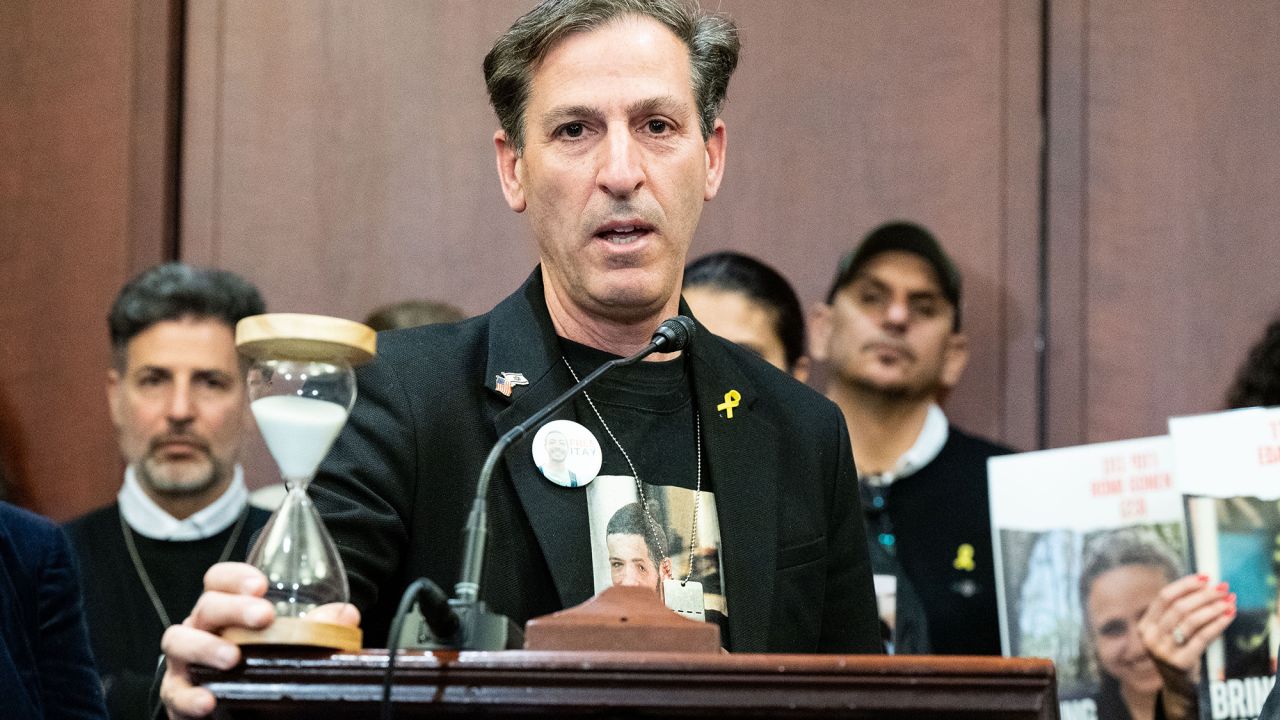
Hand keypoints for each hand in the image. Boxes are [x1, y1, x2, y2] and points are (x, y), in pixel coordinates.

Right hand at [158, 561, 360, 717]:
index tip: (261, 584)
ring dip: (205, 647)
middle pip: (207, 606)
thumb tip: (345, 615)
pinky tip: (209, 700)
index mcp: (226, 609)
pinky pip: (175, 691)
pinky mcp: (177, 693)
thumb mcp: (289, 643)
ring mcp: (184, 660)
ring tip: (233, 658)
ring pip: (179, 641)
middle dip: (234, 608)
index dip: (235, 576)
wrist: (233, 708)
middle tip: (264, 617)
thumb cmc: (257, 663)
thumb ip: (316, 628)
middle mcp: (200, 628)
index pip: (219, 580)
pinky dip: (189, 696)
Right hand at [1138, 574, 1235, 719]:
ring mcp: (1163, 651)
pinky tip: (1229, 616)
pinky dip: (1217, 624)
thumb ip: (1177, 611)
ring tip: (1229, 601)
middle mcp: (1150, 637)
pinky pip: (1202, 637)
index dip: (1185, 585)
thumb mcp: (1169, 631)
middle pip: (1179, 607)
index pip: (1164, 597)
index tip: (1206, 577)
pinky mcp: (1180, 662)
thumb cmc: (1177, 649)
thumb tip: (1204, 583)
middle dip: (1204, 595)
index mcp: (1144, 625)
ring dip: (1213, 608)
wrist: (1177, 684)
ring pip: (1191, 621)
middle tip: (1223, 588)